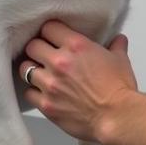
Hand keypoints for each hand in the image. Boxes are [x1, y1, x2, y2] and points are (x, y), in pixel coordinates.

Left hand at [19, 21, 137, 141]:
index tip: (53, 36)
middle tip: (43, 54)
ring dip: (32, 70)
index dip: (50, 31)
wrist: (117, 116)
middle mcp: (59, 62)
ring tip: (40, 73)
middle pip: (32, 46)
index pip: (49, 27)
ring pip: (25, 69)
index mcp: (76, 46)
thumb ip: (115, 46)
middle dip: (37, 49)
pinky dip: (34, 92)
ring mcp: (50, 84)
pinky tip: (42, 92)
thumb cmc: (119, 89)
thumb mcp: (120, 60)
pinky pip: (28, 93)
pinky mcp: (46, 105)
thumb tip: (118, 40)